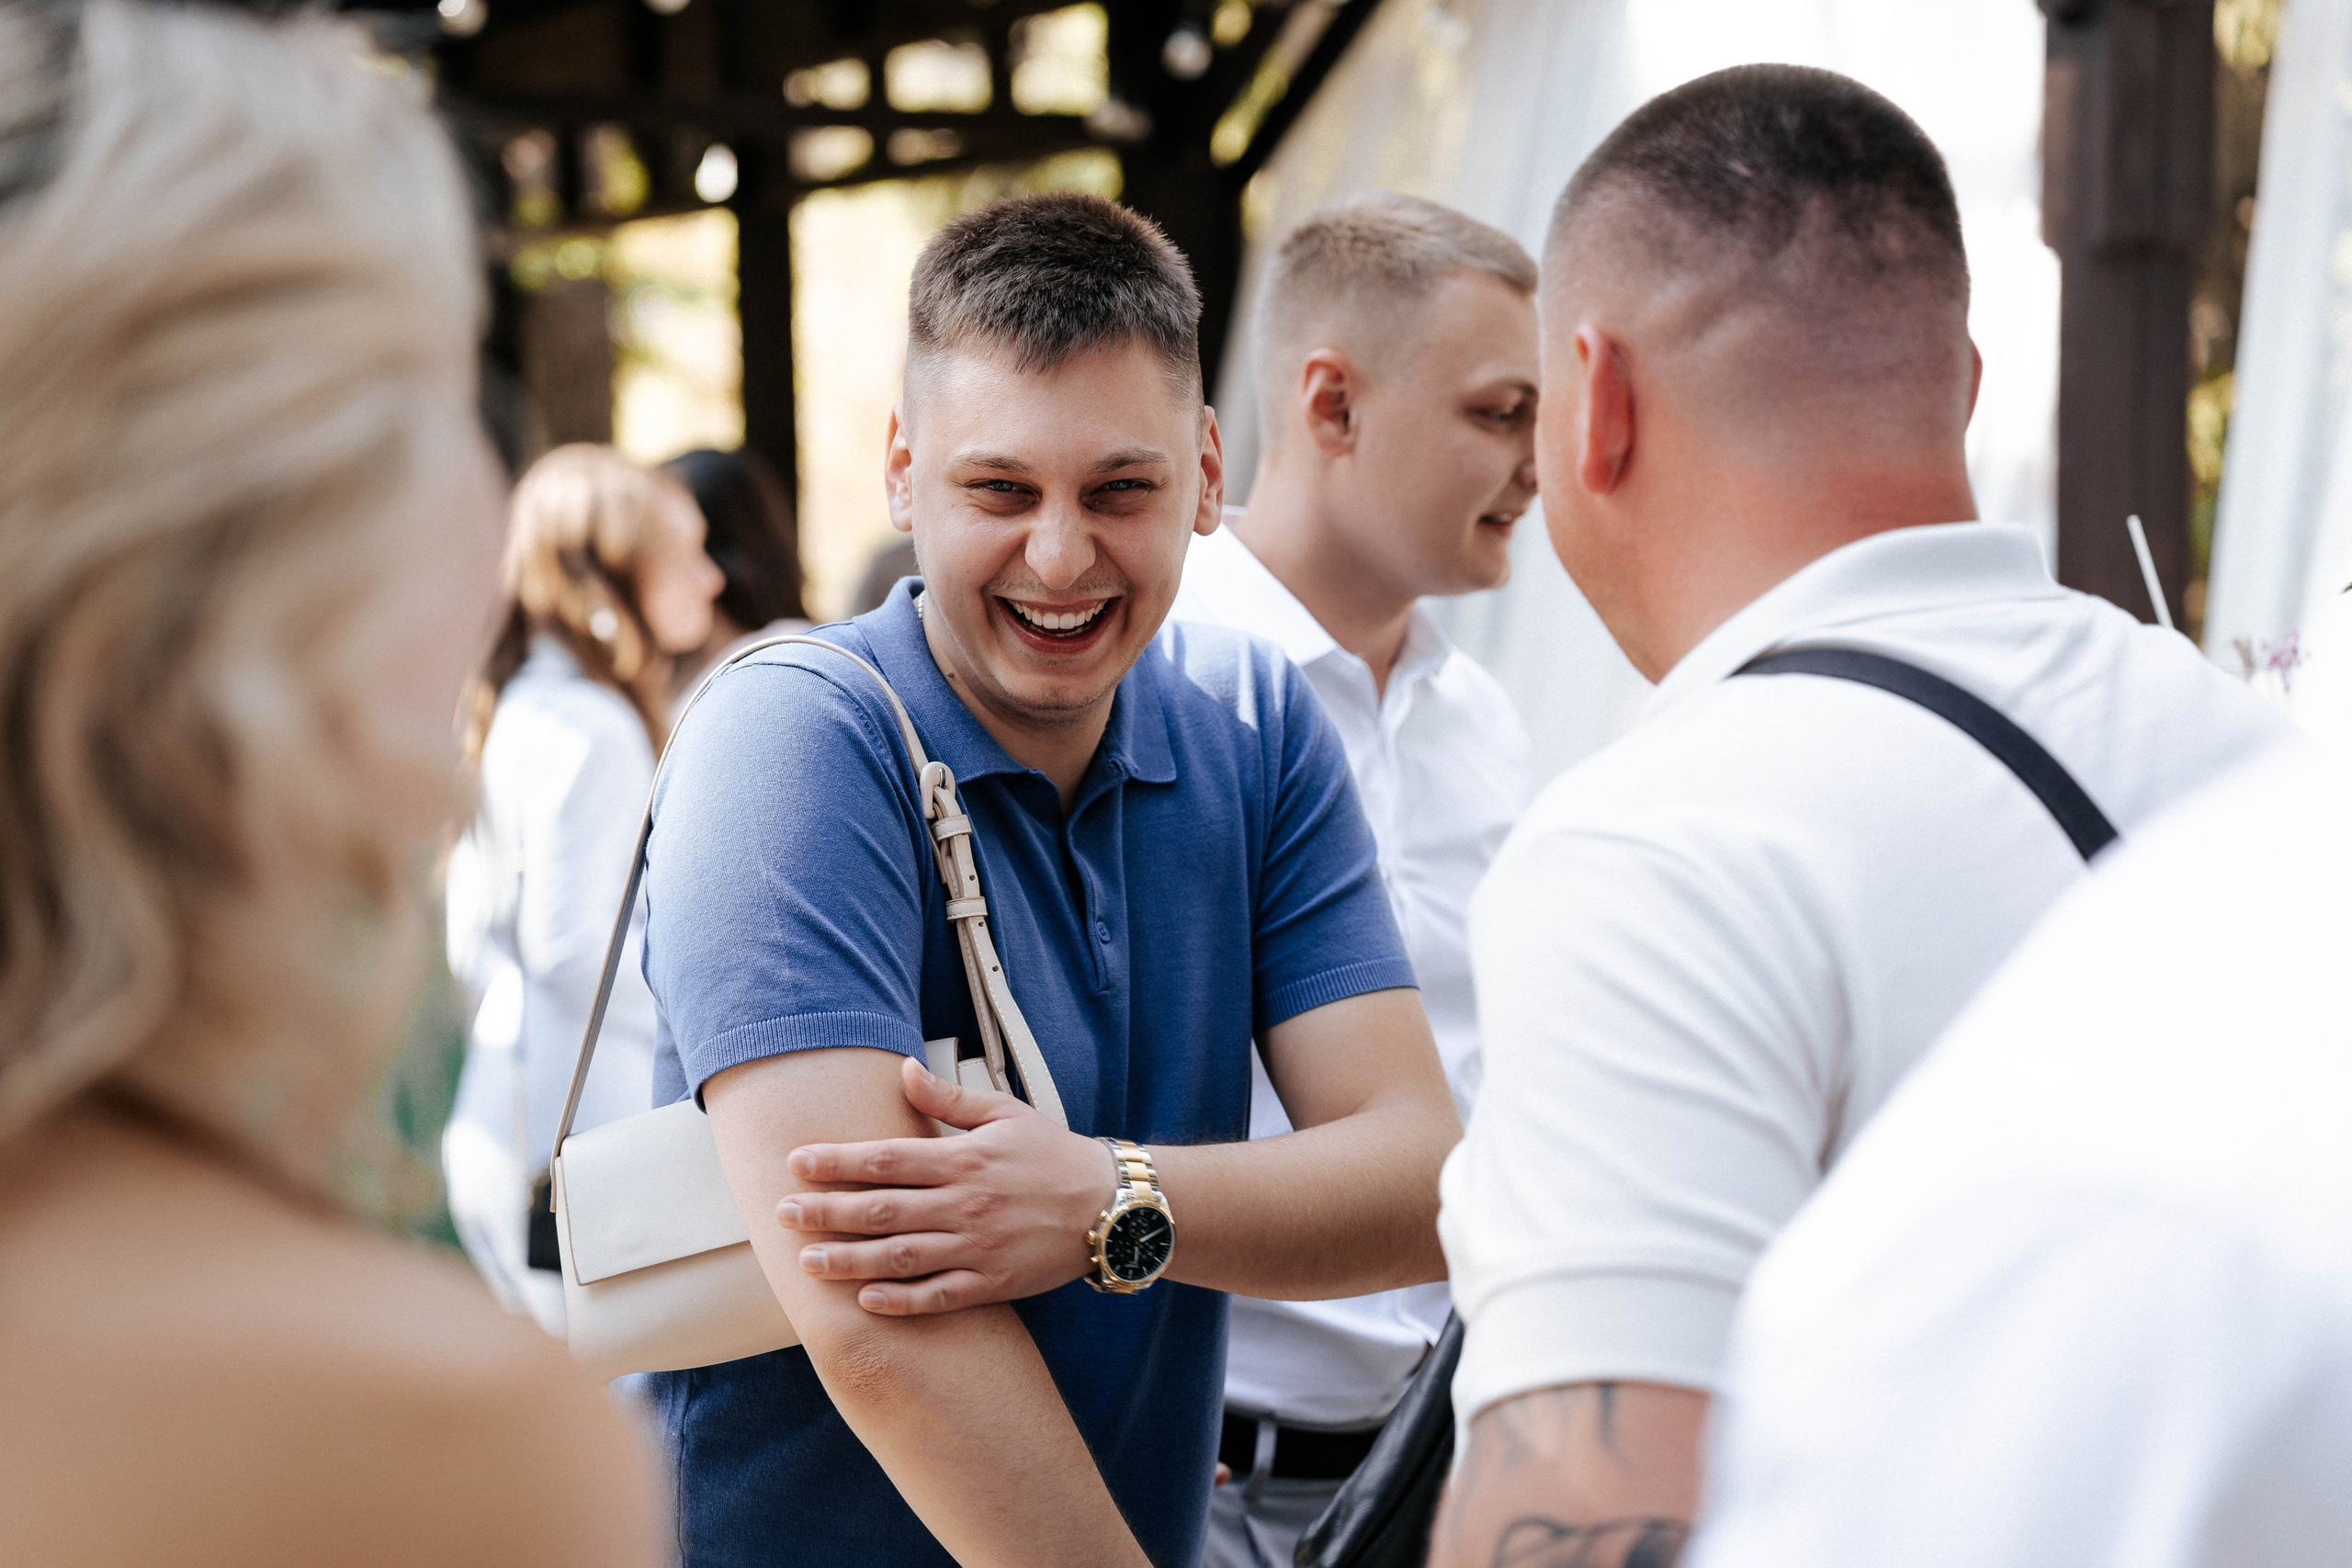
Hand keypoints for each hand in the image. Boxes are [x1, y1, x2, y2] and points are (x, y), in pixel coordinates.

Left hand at [778, 1055, 1118, 1315]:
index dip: (837, 1160)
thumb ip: (948, 1098)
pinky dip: (901, 1300)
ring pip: (900, 1255)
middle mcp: (965, 1203)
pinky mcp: (991, 1282)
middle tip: (784, 1213)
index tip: (796, 1162)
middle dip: (827, 1211)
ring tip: (809, 1262)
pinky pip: (938, 1295)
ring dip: (849, 1260)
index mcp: (964, 1159)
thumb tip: (903, 1070)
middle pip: (881, 1208)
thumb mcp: (1004, 1113)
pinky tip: (866, 1301)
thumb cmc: (1053, 1155)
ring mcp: (977, 1246)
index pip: (887, 1158)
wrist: (1109, 1206)